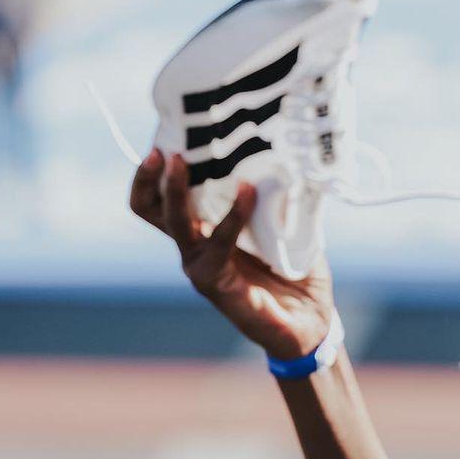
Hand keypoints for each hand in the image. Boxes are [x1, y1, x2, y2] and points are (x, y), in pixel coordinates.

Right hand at [129, 149, 333, 360]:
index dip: (156, 170)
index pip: (163, 197)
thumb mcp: (286, 225)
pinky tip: (248, 192)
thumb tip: (287, 153)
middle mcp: (195, 246)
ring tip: (183, 160)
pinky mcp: (216, 284)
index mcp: (204, 229)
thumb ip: (278, 195)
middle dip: (150, 176)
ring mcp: (202, 265)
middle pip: (150, 208)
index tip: (169, 136)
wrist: (310, 322)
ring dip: (176, 190)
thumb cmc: (297, 272)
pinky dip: (232, 215)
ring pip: (173, 223)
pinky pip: (217, 243)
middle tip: (165, 148)